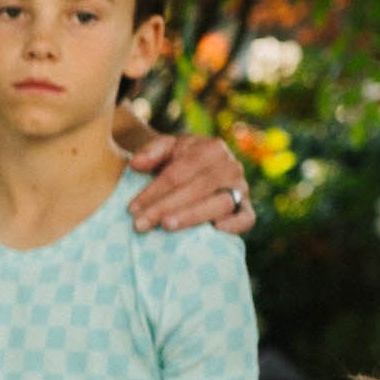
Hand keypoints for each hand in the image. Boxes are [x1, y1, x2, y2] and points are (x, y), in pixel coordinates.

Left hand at [115, 116, 255, 234]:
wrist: (198, 168)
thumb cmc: (178, 160)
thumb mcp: (165, 148)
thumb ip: (150, 152)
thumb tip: (136, 164)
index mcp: (212, 148)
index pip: (180, 171)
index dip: (154, 190)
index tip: (132, 208)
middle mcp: (231, 166)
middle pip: (197, 188)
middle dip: (166, 206)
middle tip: (141, 223)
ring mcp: (241, 188)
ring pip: (219, 203)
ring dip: (192, 216)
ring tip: (166, 226)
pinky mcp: (246, 208)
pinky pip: (246, 218)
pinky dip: (235, 225)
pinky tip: (215, 230)